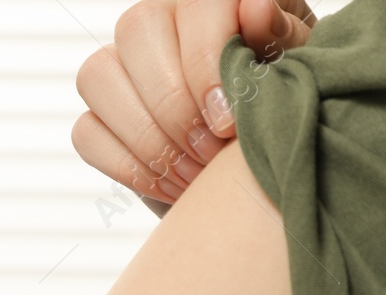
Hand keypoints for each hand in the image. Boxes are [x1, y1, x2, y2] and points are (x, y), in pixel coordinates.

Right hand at [72, 0, 314, 207]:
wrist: (263, 151)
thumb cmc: (285, 99)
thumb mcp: (299, 71)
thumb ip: (281, 40)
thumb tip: (255, 9)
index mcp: (211, 1)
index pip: (195, 7)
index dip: (206, 64)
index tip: (229, 121)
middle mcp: (158, 20)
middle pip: (137, 32)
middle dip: (174, 104)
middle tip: (212, 150)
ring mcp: (119, 67)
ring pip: (98, 77)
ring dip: (148, 136)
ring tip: (195, 172)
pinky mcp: (98, 117)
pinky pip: (86, 133)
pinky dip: (129, 166)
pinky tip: (173, 185)